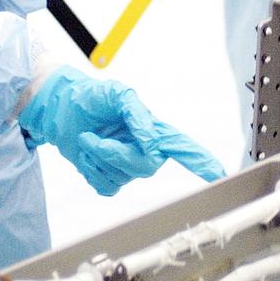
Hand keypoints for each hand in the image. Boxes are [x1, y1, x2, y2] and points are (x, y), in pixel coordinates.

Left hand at [20, 67, 226, 195]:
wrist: (61, 110)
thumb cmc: (91, 96)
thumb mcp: (117, 93)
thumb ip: (138, 114)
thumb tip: (150, 142)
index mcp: (153, 128)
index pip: (183, 147)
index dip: (201, 161)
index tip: (218, 176)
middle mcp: (145, 149)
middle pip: (145, 166)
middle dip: (114, 154)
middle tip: (92, 138)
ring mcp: (126, 165)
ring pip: (121, 176)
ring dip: (97, 158)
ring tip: (87, 139)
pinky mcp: (108, 177)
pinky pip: (106, 186)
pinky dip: (90, 171)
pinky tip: (86, 155)